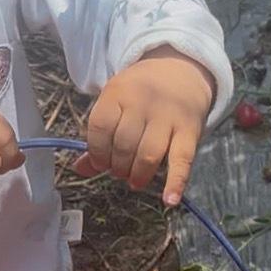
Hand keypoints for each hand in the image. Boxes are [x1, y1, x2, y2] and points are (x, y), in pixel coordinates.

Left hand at [79, 47, 215, 206]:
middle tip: (120, 172)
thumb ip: (99, 136)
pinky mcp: (190, 131)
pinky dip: (176, 183)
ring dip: (138, 175)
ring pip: (148, 154)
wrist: (181, 71)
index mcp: (118, 92)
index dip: (96, 152)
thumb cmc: (141, 93)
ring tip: (135, 180)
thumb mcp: (115, 103)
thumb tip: (80, 169)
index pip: (100, 127)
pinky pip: (182, 160)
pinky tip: (169, 200)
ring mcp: (167, 117)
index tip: (100, 163)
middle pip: (123, 144)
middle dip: (117, 166)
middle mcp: (142, 102)